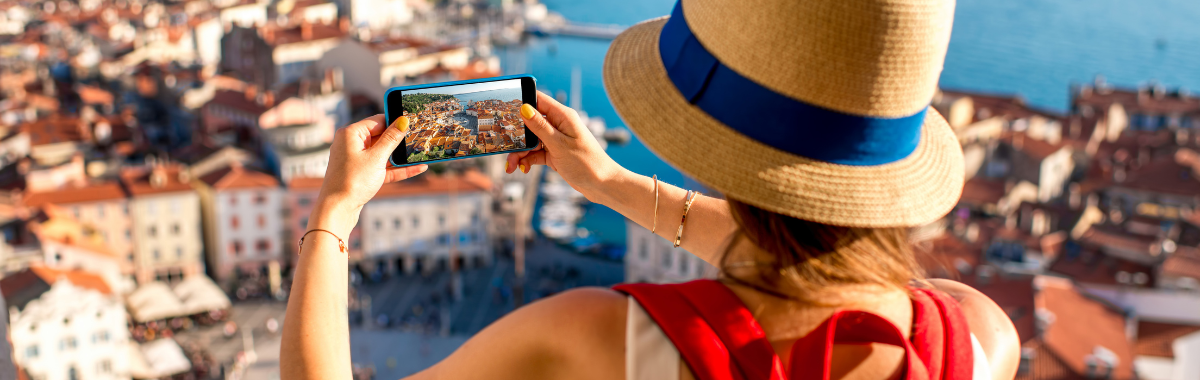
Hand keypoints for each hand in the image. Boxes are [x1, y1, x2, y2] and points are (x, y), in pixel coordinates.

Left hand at [311, 115, 427, 236]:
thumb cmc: (352, 181)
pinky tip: (417, 168)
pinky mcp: (362, 174)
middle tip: (420, 138)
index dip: (395, 122)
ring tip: (421, 154)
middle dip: (399, 140)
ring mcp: (356, 160)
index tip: (413, 123)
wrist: (338, 209)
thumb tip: (402, 121)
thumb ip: (391, 138)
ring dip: (400, 156)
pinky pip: (382, 167)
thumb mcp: (377, 157)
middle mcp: (351, 144)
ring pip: (383, 153)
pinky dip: (397, 168)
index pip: (377, 120)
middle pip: (381, 136)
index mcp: (351, 134)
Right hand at [505, 92, 625, 203]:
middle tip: (503, 145)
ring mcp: (556, 139)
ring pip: (530, 141)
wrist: (602, 185)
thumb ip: (540, 127)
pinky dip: (527, 160)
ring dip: (519, 152)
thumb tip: (524, 108)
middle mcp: (558, 125)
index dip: (520, 101)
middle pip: (529, 123)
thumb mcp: (559, 145)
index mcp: (562, 116)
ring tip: (510, 166)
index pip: (537, 100)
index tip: (502, 109)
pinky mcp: (554, 153)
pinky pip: (535, 153)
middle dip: (515, 135)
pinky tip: (522, 168)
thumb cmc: (586, 163)